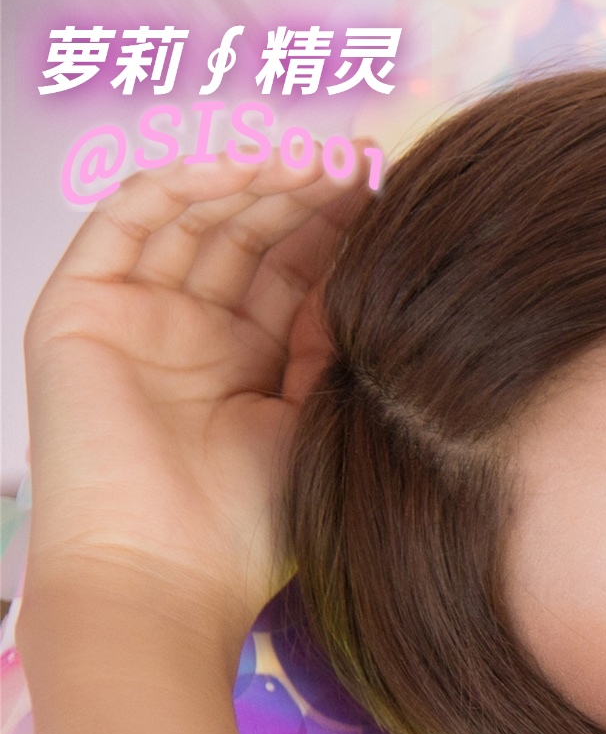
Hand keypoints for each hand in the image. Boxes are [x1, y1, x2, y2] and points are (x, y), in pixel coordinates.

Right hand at [20, 147, 373, 654]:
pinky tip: (247, 167)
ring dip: (257, 178)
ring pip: (195, 216)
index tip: (398, 198)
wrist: (163, 575)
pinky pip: (128, 218)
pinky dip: (184, 182)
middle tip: (367, 164)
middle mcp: (187, 333)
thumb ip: (332, 346)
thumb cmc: (248, 528)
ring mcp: (132, 316)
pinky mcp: (79, 307)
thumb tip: (374, 272)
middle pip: (249, 235)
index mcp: (246, 366)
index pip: (294, 274)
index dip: (340, 231)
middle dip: (307, 194)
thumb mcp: (313, 420)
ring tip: (322, 159)